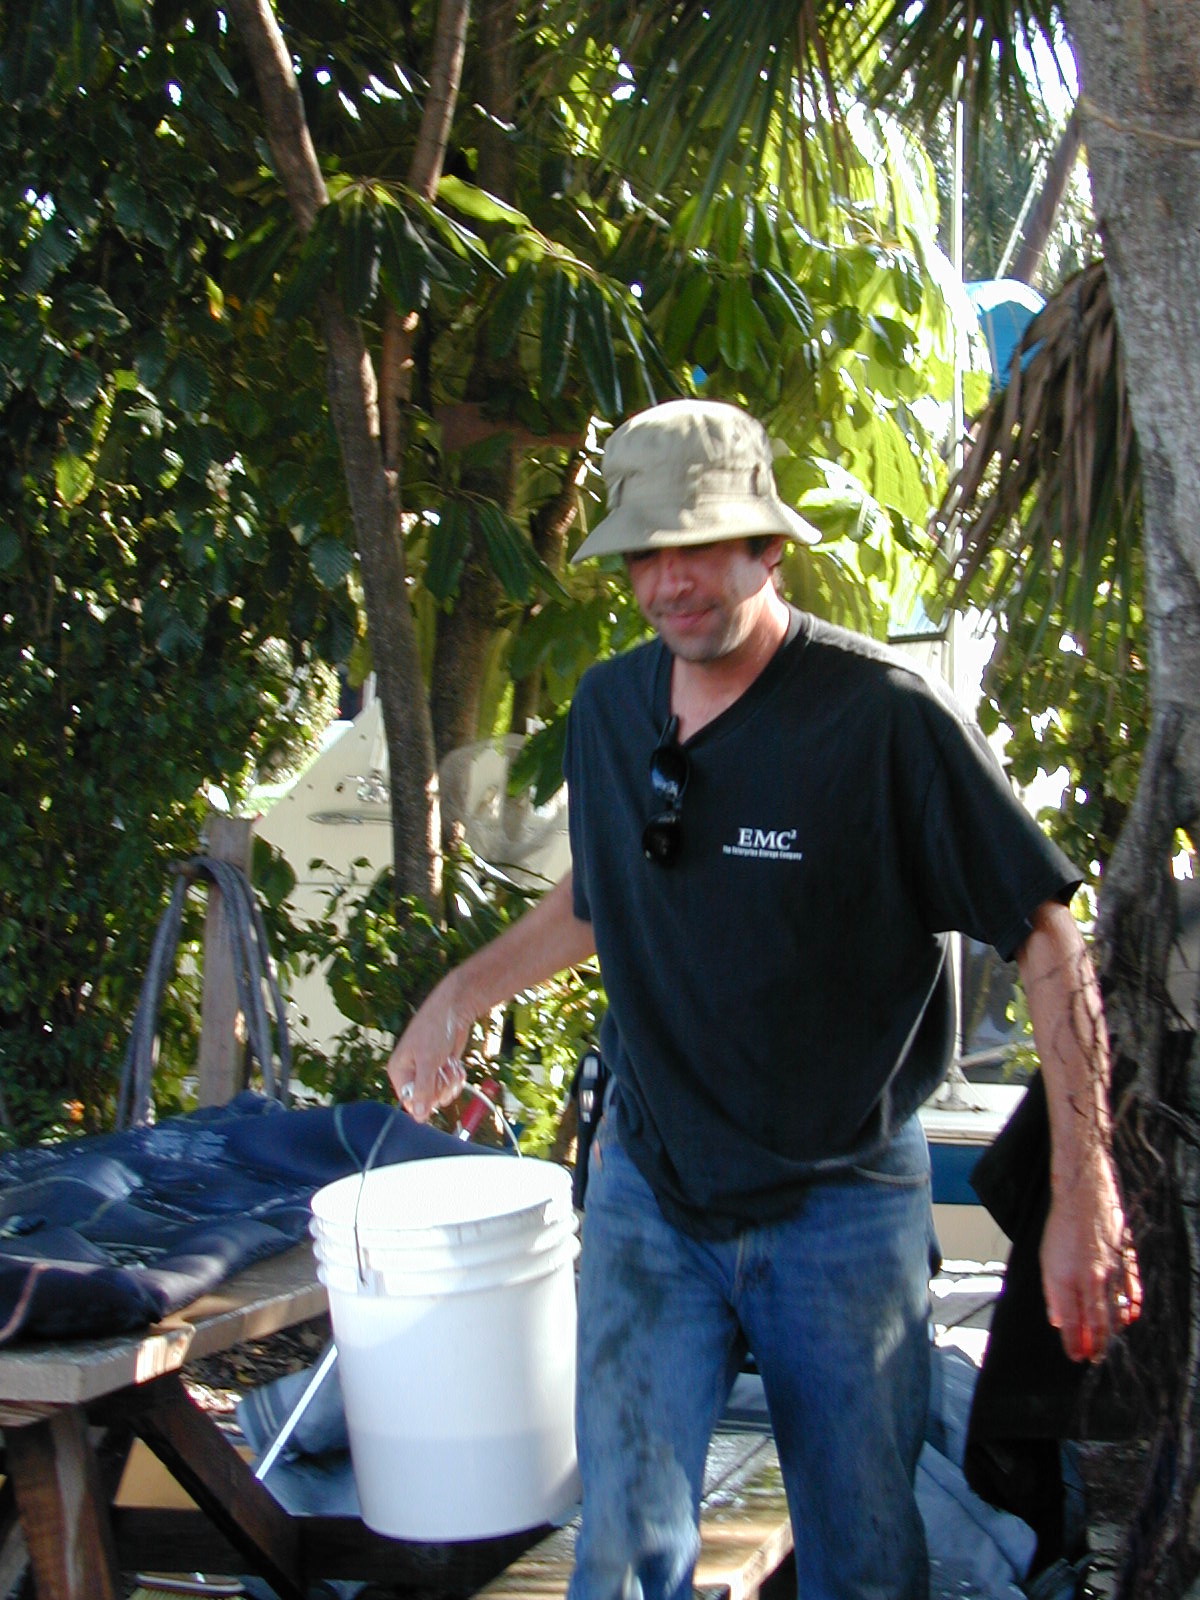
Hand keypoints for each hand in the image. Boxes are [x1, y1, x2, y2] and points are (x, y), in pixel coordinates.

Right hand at [386, 977, 472, 1121]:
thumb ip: (423, 1090)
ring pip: (442, 1094)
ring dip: (450, 1082)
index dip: (426, 1100)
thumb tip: (418, 1117)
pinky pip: (450, 1085)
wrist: (454, 1010)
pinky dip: (456, 1076)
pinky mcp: (441, 1069)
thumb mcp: (428, 1062)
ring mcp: (428, 1072)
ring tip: (449, 1064)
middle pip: (427, 1101)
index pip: (410, 1103)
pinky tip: (455, 1063)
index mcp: (399, 1071)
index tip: (435, 1086)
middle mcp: (411, 1074)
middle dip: (441, 1088)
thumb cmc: (435, 1030)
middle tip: (443, 1070)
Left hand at [1040, 1151, 1141, 1362]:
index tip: (1075, 1357)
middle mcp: (1090, 1279)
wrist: (1083, 1194)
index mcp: (1065, 1278)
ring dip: (1113, 1332)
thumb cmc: (1061, 1226)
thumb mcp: (1045, 1259)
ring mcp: (1111, 1271)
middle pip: (1097, 1323)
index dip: (1073, 1343)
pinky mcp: (1125, 1261)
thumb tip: (1057, 1320)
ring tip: (1109, 1344)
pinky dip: (1132, 1308)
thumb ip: (1052, 1293)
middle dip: (1096, 1345)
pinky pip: (1133, 1292)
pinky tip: (1130, 1318)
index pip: (1071, 1322)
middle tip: (1095, 1359)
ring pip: (1116, 1311)